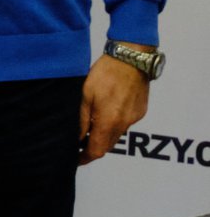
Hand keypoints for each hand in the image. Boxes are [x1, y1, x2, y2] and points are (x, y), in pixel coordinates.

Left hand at [78, 46, 150, 163]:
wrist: (131, 58)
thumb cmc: (106, 73)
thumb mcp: (86, 94)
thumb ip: (81, 119)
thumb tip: (77, 138)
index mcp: (108, 122)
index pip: (96, 151)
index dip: (85, 157)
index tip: (76, 159)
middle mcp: (123, 124)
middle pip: (107, 146)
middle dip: (94, 147)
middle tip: (81, 142)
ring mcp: (134, 118)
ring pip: (117, 135)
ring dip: (105, 135)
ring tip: (93, 123)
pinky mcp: (140, 111)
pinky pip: (125, 124)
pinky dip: (115, 123)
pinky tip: (108, 110)